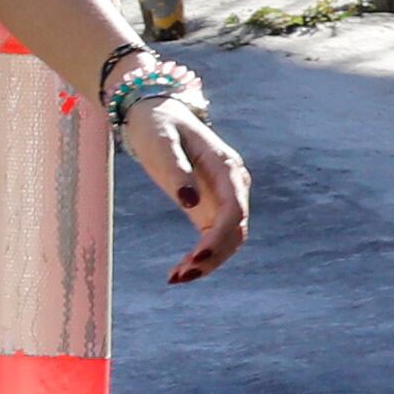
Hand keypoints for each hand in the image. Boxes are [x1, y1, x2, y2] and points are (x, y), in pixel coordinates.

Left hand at [123, 90, 250, 282]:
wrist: (157, 114)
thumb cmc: (157, 126)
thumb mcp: (160, 143)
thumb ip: (176, 170)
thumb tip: (189, 203)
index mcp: (226, 168)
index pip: (234, 210)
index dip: (219, 237)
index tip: (197, 257)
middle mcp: (234, 185)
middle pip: (236, 231)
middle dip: (212, 256)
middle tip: (180, 276)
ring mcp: (226, 197)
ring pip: (229, 239)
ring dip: (208, 262)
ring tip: (176, 278)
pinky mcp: (211, 207)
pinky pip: (214, 237)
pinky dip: (201, 257)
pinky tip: (178, 272)